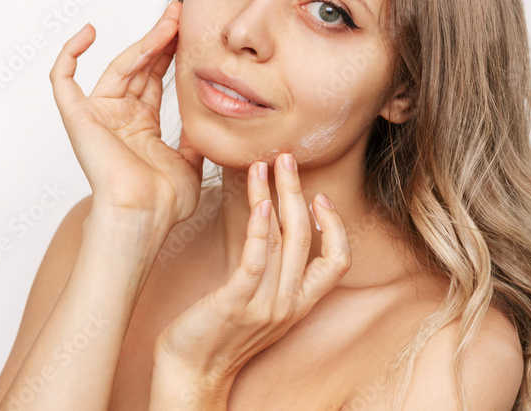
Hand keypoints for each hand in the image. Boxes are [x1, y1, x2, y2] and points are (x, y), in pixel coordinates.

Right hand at [49, 0, 203, 227]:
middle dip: (161, 39)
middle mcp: (119, 118)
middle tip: (181, 14)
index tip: (189, 31)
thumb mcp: (191, 163)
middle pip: (140, 67)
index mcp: (141, 127)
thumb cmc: (165, 202)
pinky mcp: (78, 117)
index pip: (155, 79)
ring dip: (144, 41)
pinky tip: (88, 31)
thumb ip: (195, 139)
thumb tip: (209, 122)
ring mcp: (98, 116)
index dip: (171, 53)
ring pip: (118, 66)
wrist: (145, 214)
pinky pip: (63, 80)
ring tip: (170, 20)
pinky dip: (69, 54)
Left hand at [149, 153, 351, 405]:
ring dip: (273, 196)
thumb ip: (272, 269)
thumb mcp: (259, 301)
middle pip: (305, 237)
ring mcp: (264, 305)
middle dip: (296, 190)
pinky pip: (256, 262)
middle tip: (287, 158)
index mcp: (300, 303)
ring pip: (280, 240)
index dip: (335, 227)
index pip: (339, 262)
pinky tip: (258, 204)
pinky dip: (260, 230)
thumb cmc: (219, 332)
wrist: (191, 373)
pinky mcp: (235, 303)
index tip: (319, 196)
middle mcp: (289, 304)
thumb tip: (271, 223)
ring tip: (263, 166)